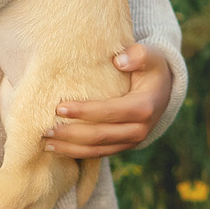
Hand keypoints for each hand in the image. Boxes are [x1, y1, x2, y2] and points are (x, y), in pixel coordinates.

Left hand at [44, 44, 173, 159]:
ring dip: (71, 148)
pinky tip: (58, 148)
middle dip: (71, 134)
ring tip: (46, 143)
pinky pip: (99, 153)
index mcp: (144, 108)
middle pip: (101, 136)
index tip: (60, 107)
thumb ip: (138, 55)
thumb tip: (119, 60)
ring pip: (98, 150)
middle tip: (46, 128)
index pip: (110, 112)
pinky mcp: (123, 146)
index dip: (85, 112)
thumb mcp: (150, 55)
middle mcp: (139, 130)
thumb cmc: (151, 68)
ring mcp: (131, 141)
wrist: (163, 89)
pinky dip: (78, 153)